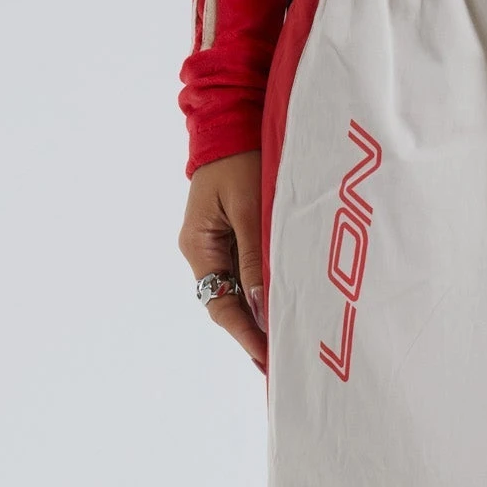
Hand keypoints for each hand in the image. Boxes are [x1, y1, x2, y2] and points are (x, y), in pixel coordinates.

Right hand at [178, 151, 267, 371]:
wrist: (233, 119)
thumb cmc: (241, 156)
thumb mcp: (251, 208)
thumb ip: (256, 257)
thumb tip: (262, 307)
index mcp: (198, 245)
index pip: (220, 304)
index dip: (245, 334)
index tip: (268, 359)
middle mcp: (204, 251)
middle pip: (229, 305)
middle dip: (254, 335)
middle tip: (281, 367)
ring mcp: (219, 245)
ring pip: (240, 294)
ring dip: (261, 318)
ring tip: (287, 349)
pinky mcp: (236, 237)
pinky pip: (249, 275)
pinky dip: (266, 294)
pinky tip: (286, 312)